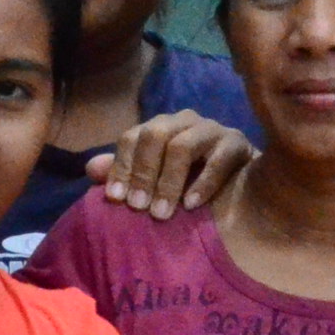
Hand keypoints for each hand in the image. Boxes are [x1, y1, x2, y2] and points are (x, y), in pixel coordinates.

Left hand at [89, 111, 251, 219]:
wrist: (244, 182)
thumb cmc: (192, 180)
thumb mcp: (155, 178)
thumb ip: (124, 172)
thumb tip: (91, 169)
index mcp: (160, 127)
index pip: (132, 137)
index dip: (121, 166)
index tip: (116, 199)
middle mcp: (183, 121)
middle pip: (155, 135)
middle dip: (144, 173)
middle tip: (139, 208)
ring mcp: (212, 129)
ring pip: (182, 145)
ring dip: (168, 182)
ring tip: (162, 213)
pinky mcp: (237, 143)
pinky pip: (218, 158)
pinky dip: (203, 183)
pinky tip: (192, 205)